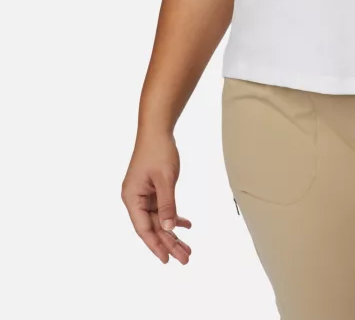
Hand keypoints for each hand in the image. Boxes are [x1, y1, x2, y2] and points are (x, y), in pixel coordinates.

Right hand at [121, 132, 191, 264]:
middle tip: (185, 258)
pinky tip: (186, 225)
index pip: (143, 228)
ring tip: (188, 248)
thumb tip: (168, 228)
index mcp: (132, 198)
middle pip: (152, 227)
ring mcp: (143, 194)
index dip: (155, 245)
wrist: (157, 130)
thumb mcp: (165, 179)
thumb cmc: (158, 151)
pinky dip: (174, 216)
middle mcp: (135, 199)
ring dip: (173, 233)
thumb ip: (167, 204)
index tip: (167, 260)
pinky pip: (163, 208)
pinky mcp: (152, 189)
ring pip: (159, 220)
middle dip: (169, 243)